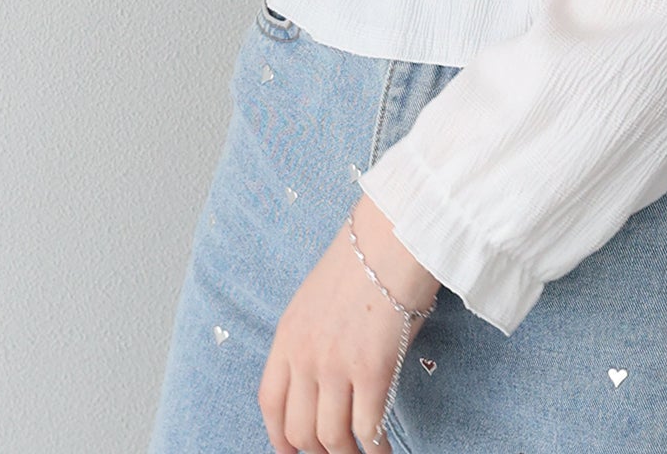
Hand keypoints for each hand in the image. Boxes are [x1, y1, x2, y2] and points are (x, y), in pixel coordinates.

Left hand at [259, 191, 440, 453]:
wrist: (395, 234)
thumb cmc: (367, 258)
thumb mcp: (319, 298)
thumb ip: (313, 339)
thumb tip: (326, 382)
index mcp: (288, 335)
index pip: (271, 405)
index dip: (281, 440)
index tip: (294, 452)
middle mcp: (305, 355)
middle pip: (299, 431)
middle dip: (319, 452)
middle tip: (338, 453)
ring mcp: (336, 365)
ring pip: (332, 438)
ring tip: (364, 453)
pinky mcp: (372, 370)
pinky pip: (368, 429)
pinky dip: (376, 448)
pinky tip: (385, 448)